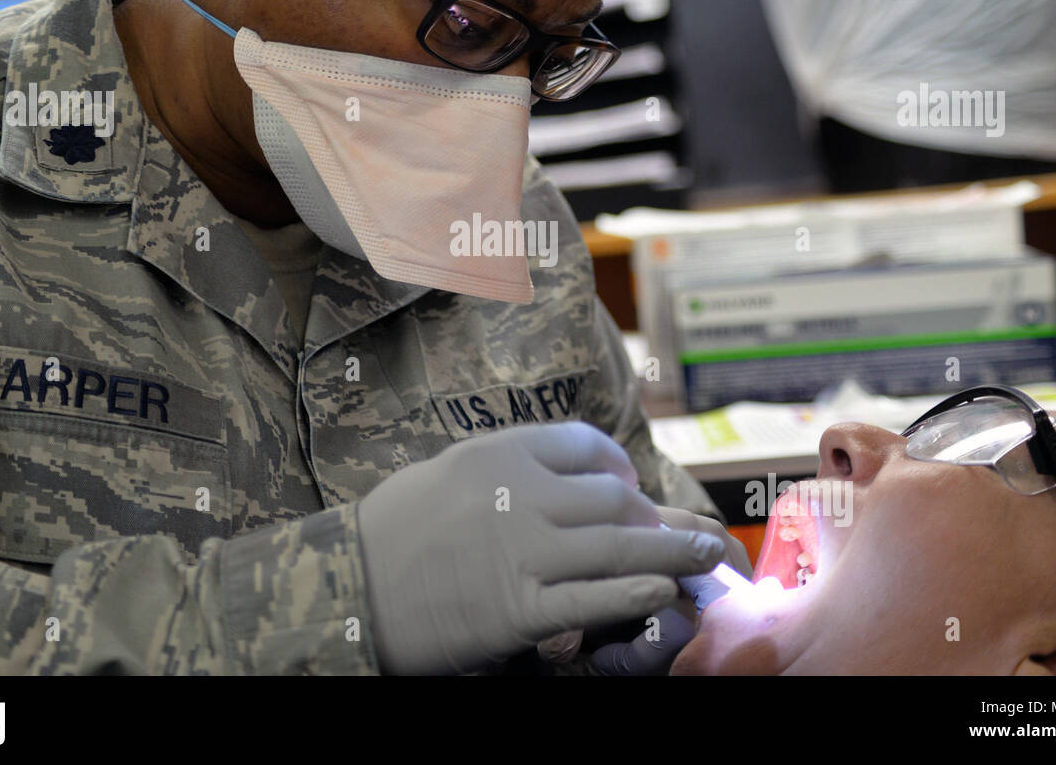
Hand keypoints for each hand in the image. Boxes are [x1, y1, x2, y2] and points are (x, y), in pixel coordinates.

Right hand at [356, 422, 730, 674]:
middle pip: (615, 498)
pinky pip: (595, 598)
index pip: (585, 446)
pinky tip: (663, 592)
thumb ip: (515, 469)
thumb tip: (583, 482)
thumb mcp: (453, 470)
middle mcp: (518, 494)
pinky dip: (637, 593)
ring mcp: (522, 552)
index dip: (619, 467)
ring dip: (674, 551)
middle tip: (684, 534)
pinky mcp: (520, 609)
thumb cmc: (397, 527)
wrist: (348, 586)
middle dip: (659, 517)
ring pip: (620, 545)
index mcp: (500, 453)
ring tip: (708, 557)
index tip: (633, 485)